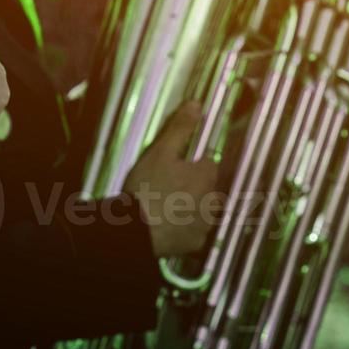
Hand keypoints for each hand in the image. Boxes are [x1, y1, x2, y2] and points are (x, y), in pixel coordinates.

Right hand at [128, 104, 222, 257]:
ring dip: (190, 208)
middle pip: (207, 189)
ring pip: (202, 211)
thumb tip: (197, 104)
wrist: (135, 229)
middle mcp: (213, 201)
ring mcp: (205, 225)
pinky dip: (184, 229)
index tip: (175, 166)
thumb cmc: (148, 186)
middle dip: (193, 187)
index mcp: (206, 176)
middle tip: (167, 187)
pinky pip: (193, 233)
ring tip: (165, 208)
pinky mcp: (195, 244)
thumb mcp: (161, 151)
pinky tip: (166, 226)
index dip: (192, 163)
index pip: (209, 163)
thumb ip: (181, 129)